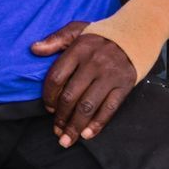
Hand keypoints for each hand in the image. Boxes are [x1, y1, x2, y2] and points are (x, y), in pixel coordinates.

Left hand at [32, 21, 137, 146]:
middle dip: (61, 117)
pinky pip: (109, 109)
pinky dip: (97, 124)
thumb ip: (54, 40)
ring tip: (67, 139)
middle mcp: (93, 64)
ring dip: (75, 126)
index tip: (47, 108)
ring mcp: (110, 76)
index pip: (57, 77)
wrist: (134, 35)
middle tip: (56, 130)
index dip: (49, 96)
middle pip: (71, 96)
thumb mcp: (76, 30)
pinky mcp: (124, 86)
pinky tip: (87, 135)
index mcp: (79, 50)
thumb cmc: (99, 35)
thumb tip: (33, 49)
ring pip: (88, 106)